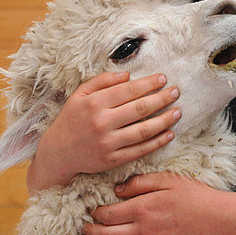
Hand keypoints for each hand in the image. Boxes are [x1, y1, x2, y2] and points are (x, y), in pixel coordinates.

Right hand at [27, 72, 180, 191]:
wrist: (58, 153)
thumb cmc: (71, 119)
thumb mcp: (79, 95)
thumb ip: (101, 81)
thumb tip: (127, 75)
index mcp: (94, 104)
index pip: (128, 90)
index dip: (148, 83)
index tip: (163, 78)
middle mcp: (102, 123)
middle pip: (139, 109)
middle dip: (161, 98)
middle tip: (176, 92)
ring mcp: (108, 143)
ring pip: (143, 130)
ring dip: (164, 120)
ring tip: (178, 112)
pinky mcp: (113, 160)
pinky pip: (139, 150)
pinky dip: (157, 142)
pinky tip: (169, 134)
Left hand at [83, 172, 223, 234]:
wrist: (217, 218)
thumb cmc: (194, 195)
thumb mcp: (167, 179)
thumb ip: (139, 182)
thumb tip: (117, 190)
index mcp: (141, 209)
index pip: (108, 214)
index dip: (95, 212)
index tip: (90, 210)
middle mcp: (142, 231)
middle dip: (91, 233)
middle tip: (83, 230)